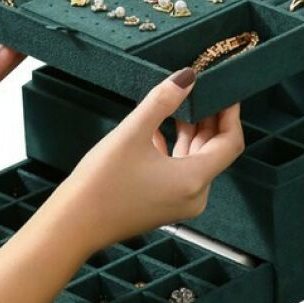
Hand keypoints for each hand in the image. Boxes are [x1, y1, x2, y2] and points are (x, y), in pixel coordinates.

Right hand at [44, 68, 243, 251]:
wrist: (73, 225)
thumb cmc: (101, 183)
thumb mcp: (132, 133)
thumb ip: (163, 101)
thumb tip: (187, 76)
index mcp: (194, 180)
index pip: (230, 142)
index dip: (231, 113)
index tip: (225, 89)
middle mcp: (194, 196)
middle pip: (215, 151)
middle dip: (209, 119)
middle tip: (200, 89)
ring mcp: (180, 204)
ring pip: (196, 160)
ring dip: (190, 133)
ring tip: (178, 104)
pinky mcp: (164, 205)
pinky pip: (180, 172)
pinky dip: (175, 149)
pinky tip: (157, 131)